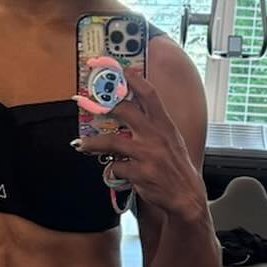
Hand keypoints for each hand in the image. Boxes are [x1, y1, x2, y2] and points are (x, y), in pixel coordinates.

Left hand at [73, 68, 206, 218]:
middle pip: (124, 111)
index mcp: (165, 125)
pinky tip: (112, 171)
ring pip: (111, 142)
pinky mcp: (139, 173)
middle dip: (103, 106)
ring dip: (92, 143)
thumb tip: (131, 110)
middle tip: (88, 105)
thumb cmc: (176, 166)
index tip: (122, 71)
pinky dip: (112, 169)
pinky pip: (116, 167)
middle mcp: (156, 136)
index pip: (150, 95)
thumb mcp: (171, 139)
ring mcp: (147, 154)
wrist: (186, 195)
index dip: (135, 80)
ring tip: (80, 144)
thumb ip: (153, 125)